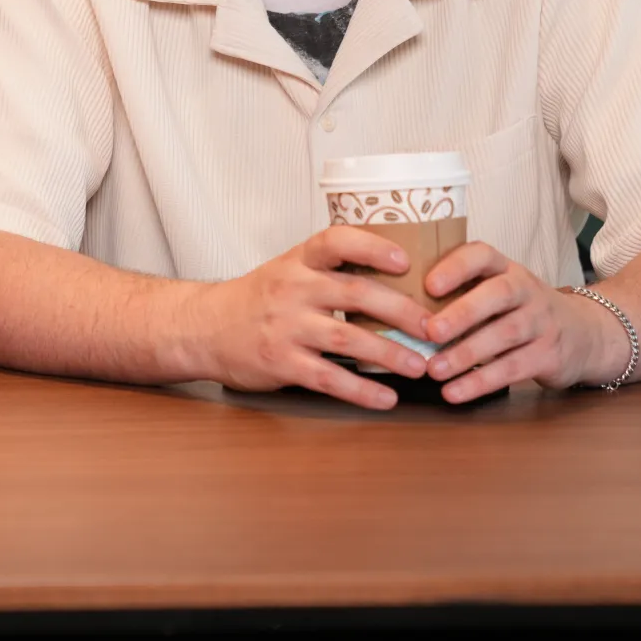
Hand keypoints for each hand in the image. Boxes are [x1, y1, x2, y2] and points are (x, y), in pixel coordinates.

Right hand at [191, 225, 435, 409]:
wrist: (204, 328)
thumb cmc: (258, 299)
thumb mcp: (289, 270)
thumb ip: (332, 272)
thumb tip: (401, 281)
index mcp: (298, 261)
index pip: (336, 241)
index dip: (373, 247)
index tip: (406, 261)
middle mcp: (293, 288)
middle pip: (356, 294)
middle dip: (403, 312)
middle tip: (436, 327)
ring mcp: (286, 326)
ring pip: (348, 339)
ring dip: (390, 355)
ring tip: (422, 366)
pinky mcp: (280, 362)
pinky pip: (327, 378)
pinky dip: (361, 391)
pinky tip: (386, 399)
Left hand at [420, 242, 625, 402]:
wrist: (586, 334)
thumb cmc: (519, 311)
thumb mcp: (497, 292)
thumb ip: (459, 293)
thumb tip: (393, 307)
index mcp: (505, 269)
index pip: (483, 255)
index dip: (457, 267)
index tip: (428, 284)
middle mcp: (527, 290)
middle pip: (498, 295)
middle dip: (462, 313)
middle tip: (429, 332)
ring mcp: (542, 322)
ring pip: (504, 335)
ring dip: (466, 354)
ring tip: (433, 370)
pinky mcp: (550, 355)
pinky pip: (513, 368)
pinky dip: (481, 381)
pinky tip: (454, 392)